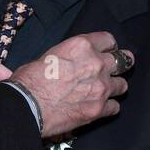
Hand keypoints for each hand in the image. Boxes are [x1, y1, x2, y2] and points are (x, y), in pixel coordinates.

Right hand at [11, 32, 132, 137]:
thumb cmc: (29, 80)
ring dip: (115, 87)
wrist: (27, 106)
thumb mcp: (47, 56)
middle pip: (123, 61)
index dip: (109, 46)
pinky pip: (115, 107)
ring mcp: (101, 88)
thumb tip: (68, 64)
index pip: (108, 40)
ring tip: (105, 91)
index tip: (107, 51)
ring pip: (122, 85)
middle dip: (122, 64)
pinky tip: (99, 108)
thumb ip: (67, 57)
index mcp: (82, 46)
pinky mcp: (99, 109)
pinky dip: (108, 107)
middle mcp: (96, 64)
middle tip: (119, 68)